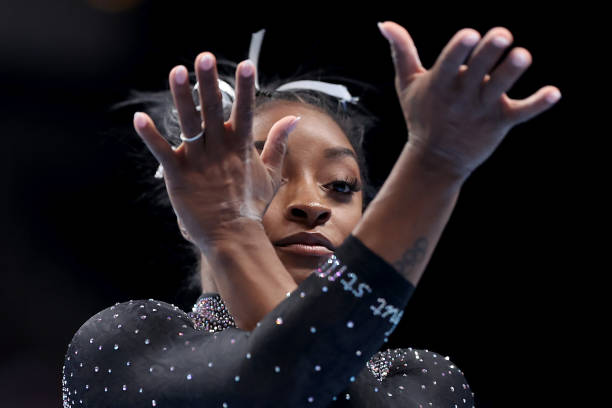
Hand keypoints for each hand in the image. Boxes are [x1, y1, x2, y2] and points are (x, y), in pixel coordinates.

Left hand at [133, 52, 300, 249]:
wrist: (231, 235)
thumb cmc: (251, 205)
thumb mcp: (271, 173)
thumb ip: (279, 143)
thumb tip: (294, 119)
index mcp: (240, 147)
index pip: (244, 111)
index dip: (246, 87)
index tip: (247, 64)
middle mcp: (218, 150)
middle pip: (212, 110)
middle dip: (208, 82)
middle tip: (203, 57)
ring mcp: (197, 162)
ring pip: (187, 124)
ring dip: (181, 97)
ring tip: (176, 71)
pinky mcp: (178, 175)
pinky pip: (162, 151)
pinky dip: (150, 135)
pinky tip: (139, 117)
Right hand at [378, 21, 561, 182]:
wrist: (436, 160)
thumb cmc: (421, 116)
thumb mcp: (408, 84)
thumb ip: (401, 51)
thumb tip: (384, 23)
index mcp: (440, 84)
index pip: (448, 62)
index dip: (459, 49)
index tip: (470, 35)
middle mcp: (461, 96)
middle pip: (477, 71)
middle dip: (489, 54)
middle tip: (502, 36)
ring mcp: (481, 110)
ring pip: (499, 88)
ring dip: (511, 72)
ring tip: (523, 56)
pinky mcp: (500, 122)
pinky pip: (521, 113)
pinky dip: (538, 104)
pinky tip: (554, 93)